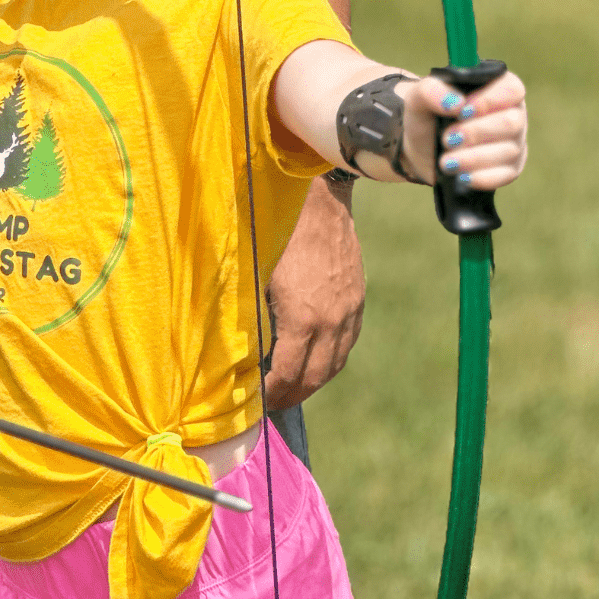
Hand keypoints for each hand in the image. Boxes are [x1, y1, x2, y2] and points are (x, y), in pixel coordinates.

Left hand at [264, 175, 364, 407]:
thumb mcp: (255, 274)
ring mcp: (348, 311)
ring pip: (336, 363)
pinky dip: (332, 358)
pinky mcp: (357, 299)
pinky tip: (317, 359)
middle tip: (274, 401)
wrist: (318, 197)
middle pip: (315, 376)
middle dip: (293, 394)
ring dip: (315, 380)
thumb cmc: (275, 231)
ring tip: (294, 386)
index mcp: (302, 317)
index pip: (287, 373)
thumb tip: (240, 346)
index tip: (258, 401)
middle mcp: (331, 320)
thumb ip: (253, 314)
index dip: (272, 393)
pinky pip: (348, 342)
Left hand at [401, 70, 527, 189]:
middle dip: (476, 132)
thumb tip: (456, 103)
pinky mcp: (510, 168)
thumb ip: (432, 90)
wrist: (421, 149)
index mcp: (498, 87)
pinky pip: (506, 174)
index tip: (463, 110)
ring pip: (508, 151)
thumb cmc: (427, 116)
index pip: (511, 89)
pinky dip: (482, 177)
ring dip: (473, 157)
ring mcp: (514, 142)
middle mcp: (513, 113)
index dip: (489, 101)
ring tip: (446, 161)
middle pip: (511, 122)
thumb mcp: (419, 97)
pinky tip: (462, 177)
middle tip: (448, 138)